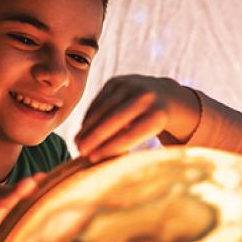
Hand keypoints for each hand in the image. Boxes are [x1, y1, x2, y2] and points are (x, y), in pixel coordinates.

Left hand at [0, 173, 44, 241]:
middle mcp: (0, 204)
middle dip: (3, 197)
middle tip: (15, 200)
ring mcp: (21, 200)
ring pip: (18, 190)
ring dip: (21, 188)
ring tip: (31, 185)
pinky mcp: (39, 197)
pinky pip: (41, 186)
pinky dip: (44, 184)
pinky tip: (47, 182)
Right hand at [74, 75, 199, 162]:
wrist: (164, 94)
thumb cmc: (155, 124)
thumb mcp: (155, 135)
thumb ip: (136, 146)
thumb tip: (103, 160)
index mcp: (158, 114)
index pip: (130, 135)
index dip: (109, 147)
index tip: (93, 159)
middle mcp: (145, 97)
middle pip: (114, 120)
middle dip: (95, 137)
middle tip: (80, 152)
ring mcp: (130, 85)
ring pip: (103, 109)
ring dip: (87, 127)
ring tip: (77, 143)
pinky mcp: (117, 81)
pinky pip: (99, 100)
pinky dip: (90, 116)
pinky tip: (83, 130)